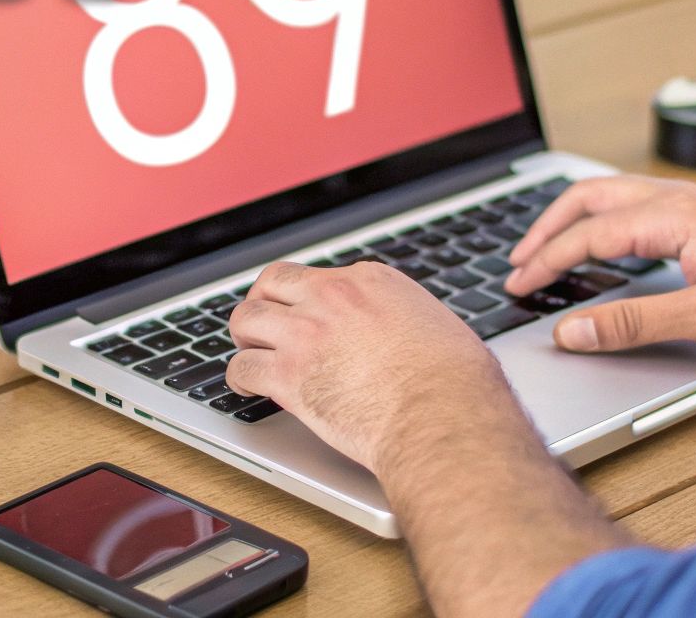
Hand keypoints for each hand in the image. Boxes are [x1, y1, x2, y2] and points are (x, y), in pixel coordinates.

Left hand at [225, 261, 513, 471]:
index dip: (307, 299)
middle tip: (262, 323)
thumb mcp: (437, 327)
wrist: (443, 417)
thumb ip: (407, 322)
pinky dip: (240, 380)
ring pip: (247, 320)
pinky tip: (246, 388)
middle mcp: (332, 297)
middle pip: (273, 283)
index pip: (320, 277)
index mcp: (370, 281)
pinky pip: (243, 369)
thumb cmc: (456, 383)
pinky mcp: (288, 375)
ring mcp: (306, 333)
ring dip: (244, 337)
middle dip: (263, 302)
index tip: (305, 315)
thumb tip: (408, 338)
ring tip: (246, 352)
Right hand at [506, 175, 695, 352]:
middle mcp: (677, 198)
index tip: (517, 284)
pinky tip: (611, 242)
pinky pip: (637, 202)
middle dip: (546, 228)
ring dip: (574, 217)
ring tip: (551, 246)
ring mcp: (694, 202)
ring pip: (613, 194)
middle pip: (589, 197)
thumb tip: (575, 331)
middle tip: (519, 261)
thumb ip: (636, 323)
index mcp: (670, 216)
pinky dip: (604, 217)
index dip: (545, 262)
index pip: (586, 235)